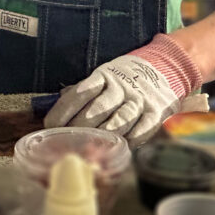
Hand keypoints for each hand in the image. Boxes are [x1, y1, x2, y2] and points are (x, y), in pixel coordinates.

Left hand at [44, 33, 203, 147]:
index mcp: (104, 76)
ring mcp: (139, 99)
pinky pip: (142, 129)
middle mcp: (121, 86)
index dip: (63, 110)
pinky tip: (119, 146)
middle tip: (68, 141)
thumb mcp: (103, 77)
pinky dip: (130, 139)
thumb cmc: (124, 78)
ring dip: (103, 136)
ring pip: (119, 120)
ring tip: (90, 147)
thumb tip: (56, 111)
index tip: (50, 126)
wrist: (164, 66)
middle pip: (97, 109)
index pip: (79, 93)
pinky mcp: (156, 111)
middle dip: (80, 127)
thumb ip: (83, 93)